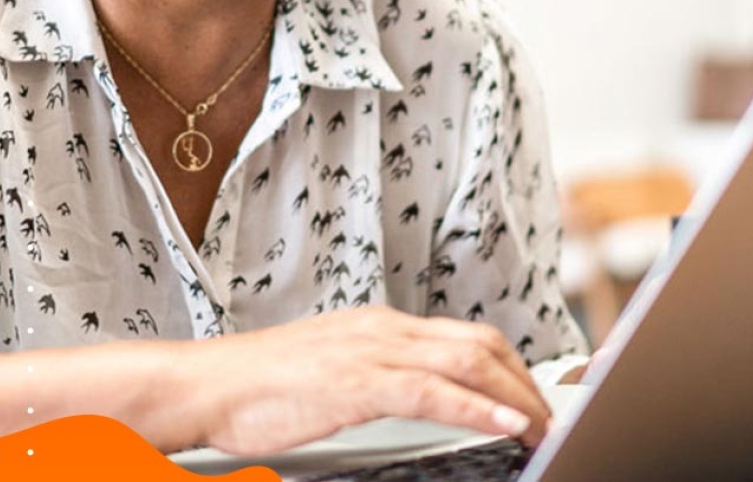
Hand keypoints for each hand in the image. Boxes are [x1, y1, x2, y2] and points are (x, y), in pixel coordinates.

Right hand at [173, 306, 551, 455]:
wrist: (204, 386)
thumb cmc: (254, 389)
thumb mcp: (328, 372)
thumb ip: (373, 377)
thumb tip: (412, 398)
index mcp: (378, 326)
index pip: (464, 337)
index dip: (509, 368)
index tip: (532, 399)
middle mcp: (383, 328)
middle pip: (480, 343)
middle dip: (525, 382)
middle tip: (549, 418)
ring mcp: (371, 351)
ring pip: (468, 362)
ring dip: (515, 397)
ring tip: (540, 427)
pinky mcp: (357, 382)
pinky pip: (434, 391)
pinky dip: (477, 407)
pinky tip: (504, 425)